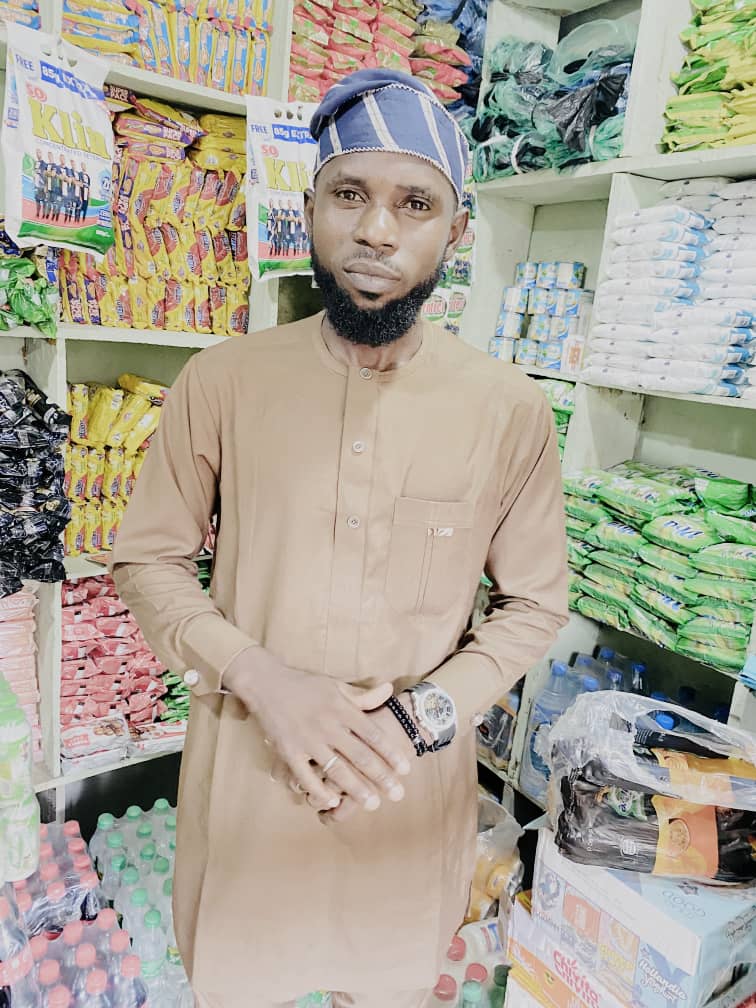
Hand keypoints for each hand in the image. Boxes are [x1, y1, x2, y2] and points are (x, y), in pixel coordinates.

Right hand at [284, 692, 420, 824]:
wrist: (266, 683)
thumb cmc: (304, 685)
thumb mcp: (335, 684)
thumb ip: (362, 695)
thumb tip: (388, 690)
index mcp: (341, 708)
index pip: (372, 734)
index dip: (390, 752)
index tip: (406, 769)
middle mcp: (327, 725)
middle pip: (359, 755)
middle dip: (380, 776)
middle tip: (397, 794)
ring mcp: (307, 740)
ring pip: (336, 769)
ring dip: (355, 788)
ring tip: (372, 803)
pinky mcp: (288, 751)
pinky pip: (306, 776)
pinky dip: (318, 790)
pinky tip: (332, 801)